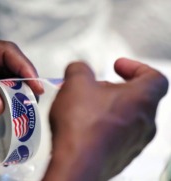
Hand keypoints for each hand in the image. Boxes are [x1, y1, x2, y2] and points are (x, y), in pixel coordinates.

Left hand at [0, 33, 42, 118]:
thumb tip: (0, 105)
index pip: (5, 52)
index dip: (23, 66)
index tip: (35, 83)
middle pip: (9, 65)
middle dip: (24, 80)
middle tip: (34, 98)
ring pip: (4, 79)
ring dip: (16, 91)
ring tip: (27, 107)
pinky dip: (4, 100)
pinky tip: (10, 110)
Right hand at [43, 58, 167, 180]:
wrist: (76, 163)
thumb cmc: (82, 125)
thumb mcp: (75, 82)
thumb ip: (80, 68)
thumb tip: (79, 70)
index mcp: (141, 99)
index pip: (154, 77)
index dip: (136, 67)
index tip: (118, 67)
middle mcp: (144, 123)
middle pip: (137, 98)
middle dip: (114, 88)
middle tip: (95, 86)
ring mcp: (134, 142)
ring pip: (127, 117)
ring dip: (108, 107)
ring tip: (85, 105)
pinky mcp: (121, 156)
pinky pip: (117, 135)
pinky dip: (104, 126)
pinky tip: (83, 125)